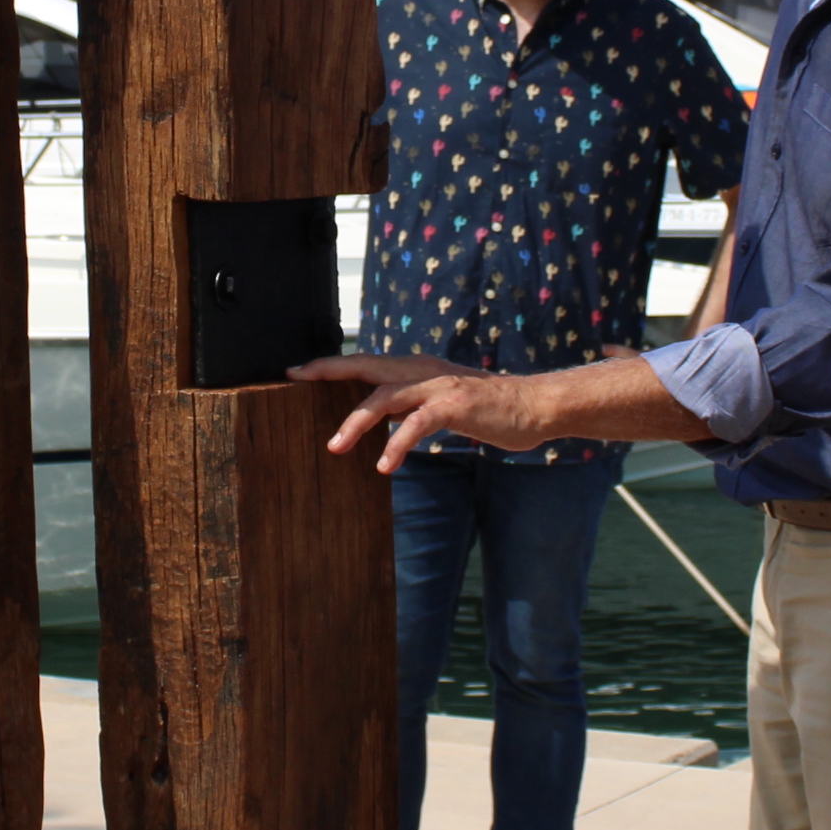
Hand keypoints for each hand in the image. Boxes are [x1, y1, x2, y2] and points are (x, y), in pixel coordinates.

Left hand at [286, 353, 535, 474]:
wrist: (534, 406)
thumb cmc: (488, 409)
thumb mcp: (442, 403)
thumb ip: (412, 405)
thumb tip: (382, 416)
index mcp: (417, 370)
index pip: (367, 363)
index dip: (332, 365)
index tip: (297, 370)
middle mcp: (423, 371)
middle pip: (367, 368)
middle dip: (329, 371)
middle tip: (296, 378)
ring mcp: (438, 387)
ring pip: (385, 397)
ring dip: (356, 422)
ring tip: (335, 446)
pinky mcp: (454, 406)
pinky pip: (417, 424)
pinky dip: (398, 444)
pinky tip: (386, 466)